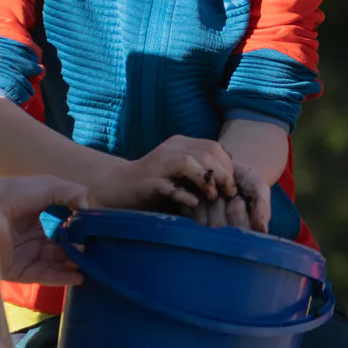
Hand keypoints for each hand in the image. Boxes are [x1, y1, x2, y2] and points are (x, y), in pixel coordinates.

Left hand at [0, 174, 87, 286]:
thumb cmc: (15, 194)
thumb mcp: (49, 185)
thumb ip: (72, 193)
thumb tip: (89, 210)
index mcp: (34, 217)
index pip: (60, 228)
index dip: (76, 231)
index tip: (95, 234)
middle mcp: (29, 238)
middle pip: (59, 249)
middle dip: (77, 251)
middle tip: (94, 252)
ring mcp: (23, 256)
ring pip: (54, 264)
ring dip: (72, 265)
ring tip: (89, 264)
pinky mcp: (17, 272)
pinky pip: (43, 276)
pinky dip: (62, 278)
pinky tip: (79, 276)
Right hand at [102, 136, 258, 227]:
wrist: (117, 187)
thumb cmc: (153, 184)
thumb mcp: (179, 172)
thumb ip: (199, 171)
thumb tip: (229, 181)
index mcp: (180, 144)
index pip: (214, 146)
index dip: (228, 165)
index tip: (231, 185)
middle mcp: (171, 149)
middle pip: (207, 153)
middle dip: (224, 174)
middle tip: (228, 193)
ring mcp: (159, 164)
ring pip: (191, 163)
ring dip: (208, 181)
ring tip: (213, 197)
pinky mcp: (149, 182)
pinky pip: (171, 185)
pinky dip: (185, 194)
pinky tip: (193, 203)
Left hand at [189, 161, 271, 232]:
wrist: (222, 169)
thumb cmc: (243, 181)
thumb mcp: (257, 187)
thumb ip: (263, 206)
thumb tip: (263, 230)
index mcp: (243, 233)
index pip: (239, 229)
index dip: (238, 210)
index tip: (239, 198)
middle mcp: (223, 237)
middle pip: (219, 226)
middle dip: (221, 203)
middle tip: (225, 194)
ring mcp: (204, 231)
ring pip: (202, 221)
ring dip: (207, 201)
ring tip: (213, 194)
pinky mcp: (188, 222)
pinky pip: (188, 214)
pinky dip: (194, 200)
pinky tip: (200, 195)